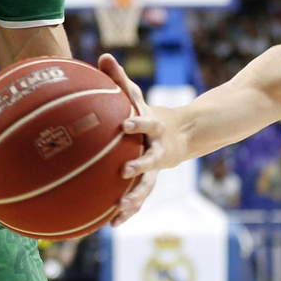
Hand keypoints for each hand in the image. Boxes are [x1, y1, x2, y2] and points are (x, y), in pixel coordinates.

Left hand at [97, 53, 175, 225]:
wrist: (178, 134)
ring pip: (147, 186)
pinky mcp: (149, 182)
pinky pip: (138, 198)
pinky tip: (111, 224)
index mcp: (152, 127)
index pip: (146, 122)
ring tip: (118, 210)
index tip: (125, 124)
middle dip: (139, 166)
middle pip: (151, 160)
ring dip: (134, 198)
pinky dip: (127, 211)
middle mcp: (156, 149)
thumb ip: (119, 78)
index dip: (138, 123)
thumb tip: (103, 55)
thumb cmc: (146, 112)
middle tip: (124, 171)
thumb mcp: (134, 95)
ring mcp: (155, 168)